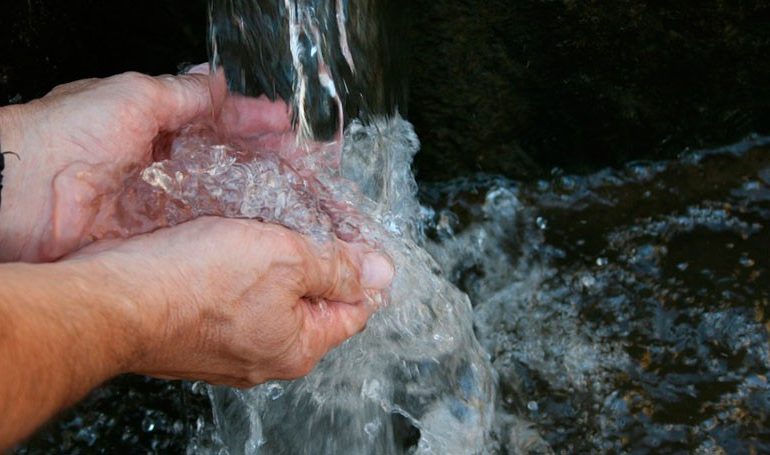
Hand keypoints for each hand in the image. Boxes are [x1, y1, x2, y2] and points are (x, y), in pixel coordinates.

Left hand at [0, 70, 292, 261]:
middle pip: (224, 161)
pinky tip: (258, 230)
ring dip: (256, 197)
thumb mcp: (133, 97)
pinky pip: (200, 230)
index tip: (283, 127)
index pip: (216, 119)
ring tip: (293, 198)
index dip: (252, 122)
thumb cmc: (65, 135)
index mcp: (153, 121)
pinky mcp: (153, 237)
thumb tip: (215, 82)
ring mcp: (158, 201)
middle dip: (264, 161)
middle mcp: (159, 163)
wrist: (18, 197)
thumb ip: (182, 95)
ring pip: (219, 197)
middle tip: (301, 166)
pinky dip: (230, 230)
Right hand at [71, 216, 392, 386]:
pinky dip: (241, 274)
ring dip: (275, 264)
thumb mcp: (286, 260)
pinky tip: (230, 247)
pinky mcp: (198, 335)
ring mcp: (229, 351)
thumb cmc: (194, 284)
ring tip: (265, 231)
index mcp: (298, 348)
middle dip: (315, 262)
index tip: (354, 239)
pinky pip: (236, 302)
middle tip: (305, 225)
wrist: (114, 301)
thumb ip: (337, 267)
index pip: (354, 309)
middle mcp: (266, 358)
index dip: (360, 269)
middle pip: (312, 304)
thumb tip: (382, 272)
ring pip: (272, 300)